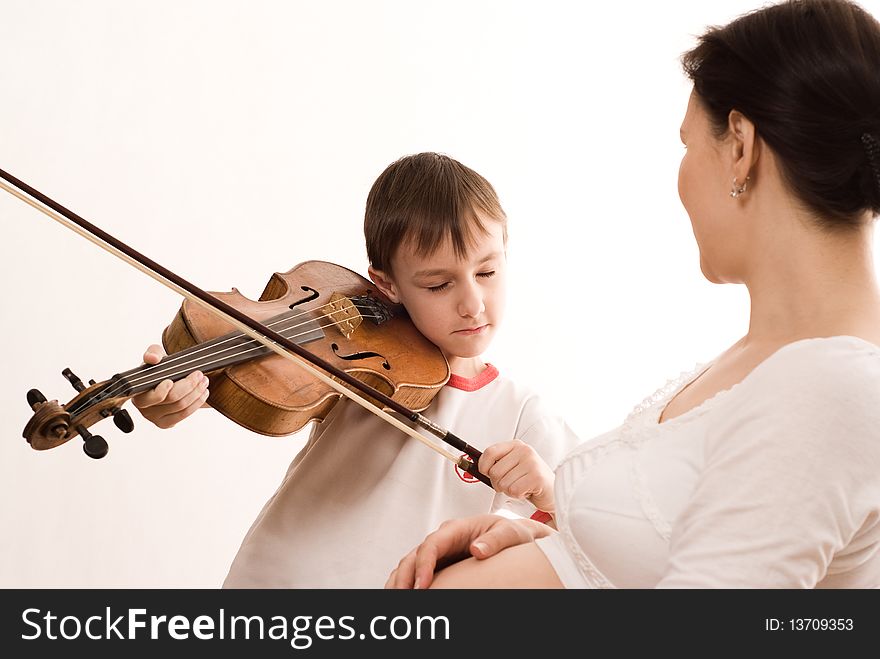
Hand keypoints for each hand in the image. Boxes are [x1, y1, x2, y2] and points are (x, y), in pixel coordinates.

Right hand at [130, 344, 209, 428]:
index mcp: (137, 392)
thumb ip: (152, 352)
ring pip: (181, 407)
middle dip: (189, 385)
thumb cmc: (159, 368)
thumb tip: (153, 359)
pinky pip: (184, 415)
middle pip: (172, 399)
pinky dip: (197, 403)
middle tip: (199, 374)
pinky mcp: (166, 423)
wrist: (166, 378)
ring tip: (204, 381)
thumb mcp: (155, 355)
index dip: (163, 389)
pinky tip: (203, 393)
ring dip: (197, 393)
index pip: (152, 395)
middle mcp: (143, 408)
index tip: (172, 379)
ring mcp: (154, 418)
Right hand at [385, 514, 552, 588]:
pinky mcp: (438, 564)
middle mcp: (443, 539)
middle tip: (404, 596)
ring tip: (396, 598)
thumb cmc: (511, 534)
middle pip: (414, 555)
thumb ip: (496, 539)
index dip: (423, 564)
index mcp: (457, 528)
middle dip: (406, 576)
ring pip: (409, 564)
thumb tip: (478, 549)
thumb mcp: (510, 533)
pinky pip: (415, 572)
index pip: (432, 544)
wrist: (513, 538)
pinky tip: (402, 594)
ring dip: (400, 580)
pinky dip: (405, 582)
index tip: (422, 584)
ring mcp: (438, 552)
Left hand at [478, 439, 555, 512]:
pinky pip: (513, 490)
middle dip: (498, 484)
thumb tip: (474, 466)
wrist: (552, 491)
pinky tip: (527, 491)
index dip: (483, 465)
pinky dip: (518, 495)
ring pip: (503, 483)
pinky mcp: (536, 477)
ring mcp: (531, 463)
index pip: (490, 452)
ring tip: (521, 486)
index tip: (485, 472)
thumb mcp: (513, 466)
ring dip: (509, 491)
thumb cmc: (529, 480)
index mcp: (516, 445)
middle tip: (511, 484)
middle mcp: (524, 451)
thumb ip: (497, 463)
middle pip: (494, 471)